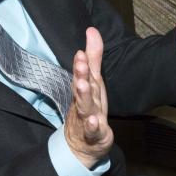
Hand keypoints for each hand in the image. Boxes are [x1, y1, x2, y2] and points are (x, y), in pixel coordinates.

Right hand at [63, 28, 113, 167]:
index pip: (82, 74)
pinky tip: (95, 120)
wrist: (82, 145)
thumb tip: (92, 30)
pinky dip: (93, 126)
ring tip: (83, 85)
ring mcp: (87, 119)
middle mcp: (83, 102)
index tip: (81, 52)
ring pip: (85, 107)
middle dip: (80, 75)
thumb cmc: (89, 108)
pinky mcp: (95, 134)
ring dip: (83, 96)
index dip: (82, 64)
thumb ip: (93, 58)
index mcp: (85, 89)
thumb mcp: (94, 82)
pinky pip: (93, 130)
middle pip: (81, 88)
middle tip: (81, 63)